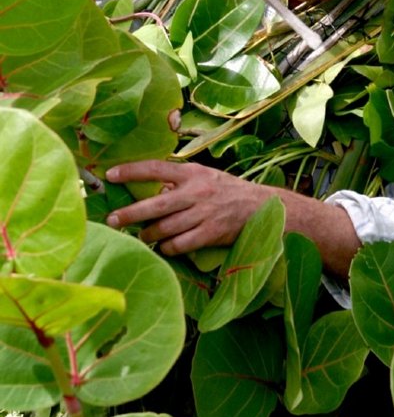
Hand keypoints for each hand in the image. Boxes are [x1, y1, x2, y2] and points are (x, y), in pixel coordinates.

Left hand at [105, 160, 272, 256]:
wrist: (261, 207)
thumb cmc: (227, 190)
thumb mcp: (205, 176)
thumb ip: (179, 181)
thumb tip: (149, 189)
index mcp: (192, 173)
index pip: (155, 168)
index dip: (131, 171)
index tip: (110, 175)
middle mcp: (196, 192)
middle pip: (155, 204)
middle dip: (130, 213)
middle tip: (111, 219)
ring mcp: (204, 214)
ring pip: (165, 228)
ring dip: (148, 234)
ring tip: (140, 235)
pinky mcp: (211, 234)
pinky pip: (180, 245)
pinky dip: (167, 248)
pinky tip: (163, 247)